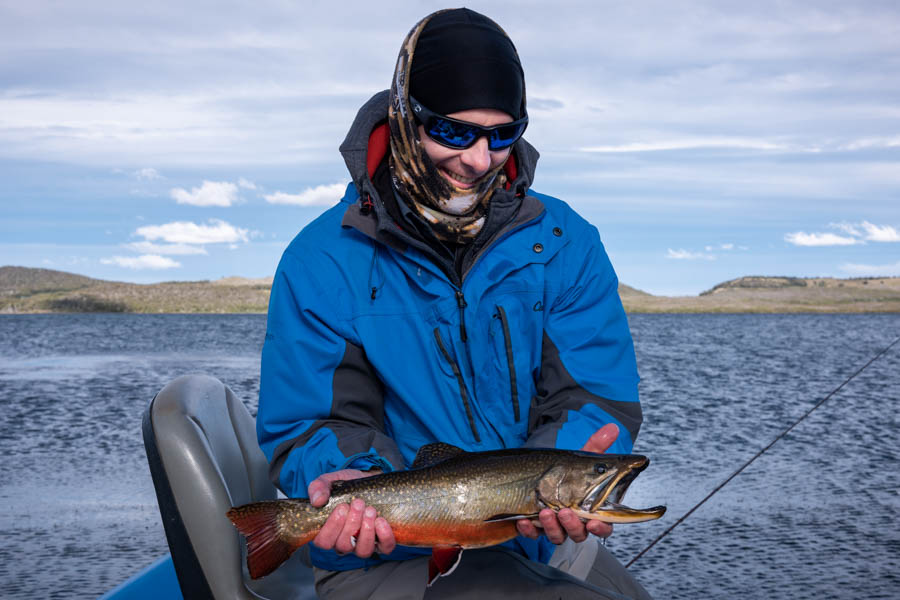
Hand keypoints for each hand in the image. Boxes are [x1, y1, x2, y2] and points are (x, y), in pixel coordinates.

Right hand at [308, 469, 395, 557]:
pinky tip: (381, 520)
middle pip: (343, 546)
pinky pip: (385, 547)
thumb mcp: (330, 482)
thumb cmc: (347, 486)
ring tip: (370, 510)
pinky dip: (384, 536)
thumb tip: (317, 500)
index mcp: (328, 532)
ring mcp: (363, 544)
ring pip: (363, 551)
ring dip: (367, 531)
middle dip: (351, 524)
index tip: (341, 507)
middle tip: (358, 503)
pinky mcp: (382, 542)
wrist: (370, 483)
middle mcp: (345, 542)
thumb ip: (318, 488)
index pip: (323, 542)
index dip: (332, 527)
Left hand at [516, 423, 618, 542]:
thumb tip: (612, 426)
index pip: (602, 525)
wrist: (526, 478)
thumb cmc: (559, 473)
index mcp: (587, 508)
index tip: (594, 522)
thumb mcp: (576, 459)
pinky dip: (528, 530)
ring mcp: (553, 527)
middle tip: (564, 512)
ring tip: (545, 511)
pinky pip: (531, 535)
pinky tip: (523, 521)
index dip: (601, 527)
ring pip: (557, 536)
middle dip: (572, 525)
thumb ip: (595, 446)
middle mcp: (572, 521)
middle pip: (578, 533)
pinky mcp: (533, 529)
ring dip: (551, 527)